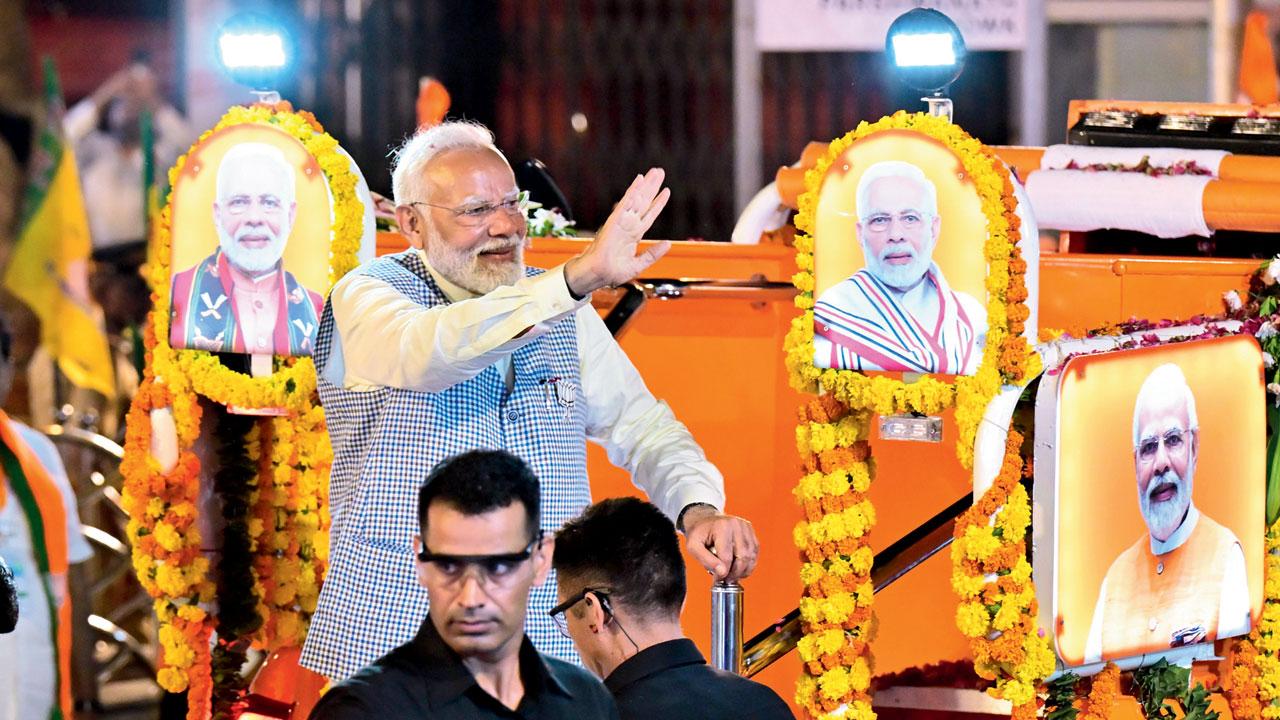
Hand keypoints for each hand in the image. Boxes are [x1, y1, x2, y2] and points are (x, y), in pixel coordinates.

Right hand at [564, 168, 671, 295]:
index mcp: (634, 235)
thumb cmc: (612, 272)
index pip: (649, 215)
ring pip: (636, 200)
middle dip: (652, 187)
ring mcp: (621, 222)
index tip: (666, 191)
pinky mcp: (613, 222)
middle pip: (644, 202)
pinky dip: (632, 193)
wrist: (597, 275)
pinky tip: (638, 181)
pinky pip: (625, 205)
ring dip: (645, 185)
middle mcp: (628, 225)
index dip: (658, 203)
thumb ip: (653, 254)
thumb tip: (668, 243)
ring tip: (654, 172)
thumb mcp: (638, 264)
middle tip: (659, 172)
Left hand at [681, 506, 758, 582]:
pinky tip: (739, 568)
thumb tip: (722, 572)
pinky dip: (748, 564)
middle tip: (726, 579)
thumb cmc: (699, 533)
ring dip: (743, 571)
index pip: (727, 557)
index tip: (717, 579)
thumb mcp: (693, 547)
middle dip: (734, 574)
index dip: (722, 573)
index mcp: (722, 527)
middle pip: (742, 558)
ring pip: (751, 556)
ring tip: (732, 575)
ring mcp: (745, 527)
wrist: (704, 521)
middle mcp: (736, 525)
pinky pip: (754, 552)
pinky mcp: (750, 531)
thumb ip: (706, 560)